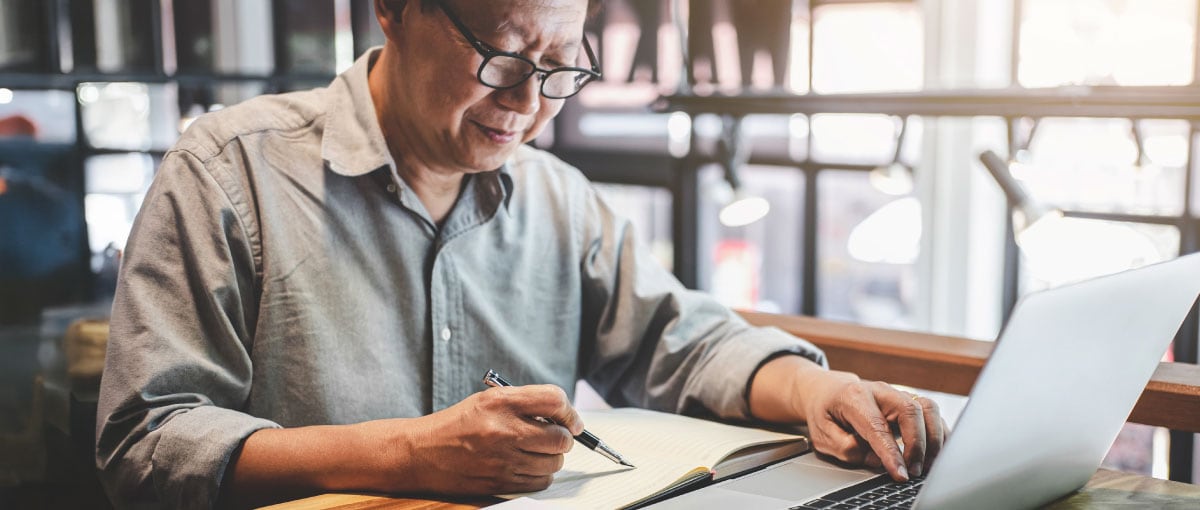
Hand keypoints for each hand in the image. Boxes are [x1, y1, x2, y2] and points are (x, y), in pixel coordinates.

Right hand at [372, 384, 583, 494]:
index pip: (554, 400)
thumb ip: (525, 403)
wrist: (423, 453)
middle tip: (554, 436)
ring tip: (536, 451)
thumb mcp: (488, 399)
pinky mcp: (500, 482)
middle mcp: (503, 429)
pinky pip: (540, 482)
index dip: (570, 412)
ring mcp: (502, 459)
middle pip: (560, 437)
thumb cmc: (458, 424)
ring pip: (554, 462)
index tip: (572, 420)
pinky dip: (540, 475)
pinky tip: (527, 466)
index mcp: (500, 402)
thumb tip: (564, 416)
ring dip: (552, 458)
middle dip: (563, 438)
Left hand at [748, 356, 945, 481]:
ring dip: (933, 439)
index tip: (900, 474)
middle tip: (913, 471)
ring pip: (927, 408)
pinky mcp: (908, 401)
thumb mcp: (822, 435)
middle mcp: (879, 391)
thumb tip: (876, 459)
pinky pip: (932, 413)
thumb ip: (846, 448)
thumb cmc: (825, 412)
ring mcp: (896, 393)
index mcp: (853, 397)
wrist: (827, 390)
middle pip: (910, 411)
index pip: (877, 426)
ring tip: (927, 464)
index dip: (891, 452)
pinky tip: (936, 452)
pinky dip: (939, 433)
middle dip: (917, 445)